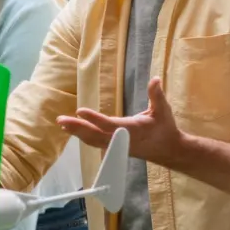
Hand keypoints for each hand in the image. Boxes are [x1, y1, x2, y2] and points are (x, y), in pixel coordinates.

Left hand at [57, 76, 186, 166]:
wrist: (168, 150)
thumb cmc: (165, 128)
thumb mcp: (163, 110)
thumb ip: (157, 95)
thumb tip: (155, 79)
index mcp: (132, 129)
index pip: (109, 124)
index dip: (94, 119)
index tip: (80, 112)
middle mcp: (121, 139)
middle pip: (95, 134)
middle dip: (77, 127)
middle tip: (61, 120)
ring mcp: (116, 146)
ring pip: (92, 140)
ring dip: (77, 132)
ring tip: (62, 123)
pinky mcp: (114, 147)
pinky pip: (94, 142)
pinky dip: (82, 136)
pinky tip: (72, 130)